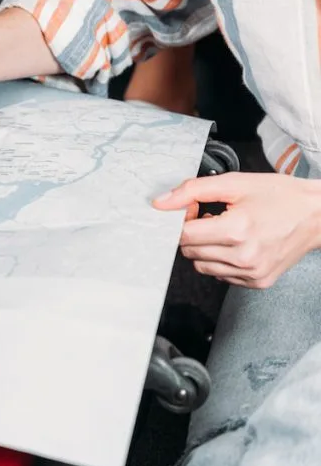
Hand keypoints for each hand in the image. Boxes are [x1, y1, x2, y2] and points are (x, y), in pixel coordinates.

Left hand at [153, 173, 320, 287]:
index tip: (193, 210)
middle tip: (212, 216)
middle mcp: (244, 256)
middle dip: (193, 233)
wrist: (317, 215)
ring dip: (205, 249)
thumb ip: (192, 190)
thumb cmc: (279, 196)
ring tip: (227, 230)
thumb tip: (160, 202)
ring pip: (202, 266)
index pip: (184, 235)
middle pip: (190, 252)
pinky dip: (221, 261)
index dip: (181, 221)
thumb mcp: (235, 183)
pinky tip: (238, 245)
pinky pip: (221, 275)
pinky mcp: (258, 282)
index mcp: (237, 230)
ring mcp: (252, 273)